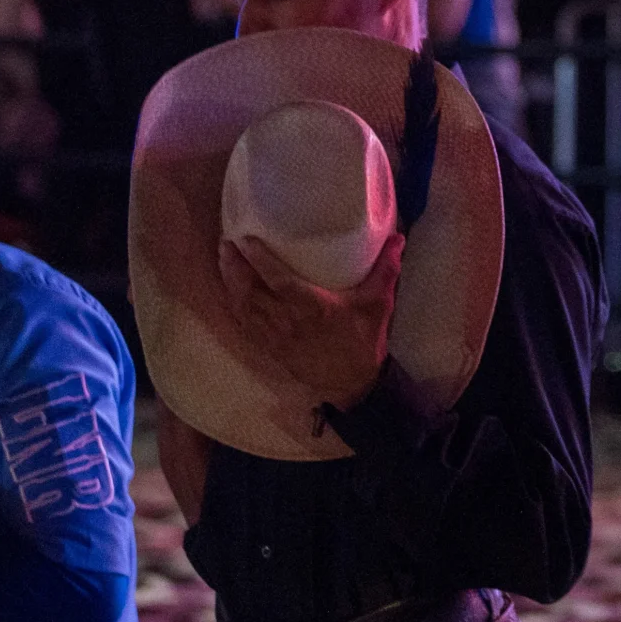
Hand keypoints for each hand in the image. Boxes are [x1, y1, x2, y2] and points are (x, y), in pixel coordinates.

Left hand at [217, 231, 404, 410]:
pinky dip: (234, 304)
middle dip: (235, 267)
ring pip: (244, 306)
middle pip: (251, 292)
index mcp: (312, 308)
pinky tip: (231, 290)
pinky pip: (244, 323)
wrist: (350, 384)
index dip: (260, 261)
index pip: (279, 281)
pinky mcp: (269, 347)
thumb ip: (386, 269)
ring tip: (224, 258)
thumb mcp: (378, 304)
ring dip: (230, 282)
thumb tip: (397, 237)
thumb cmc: (363, 340)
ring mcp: (274, 336)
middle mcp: (287, 321)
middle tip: (226, 242)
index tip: (245, 240)